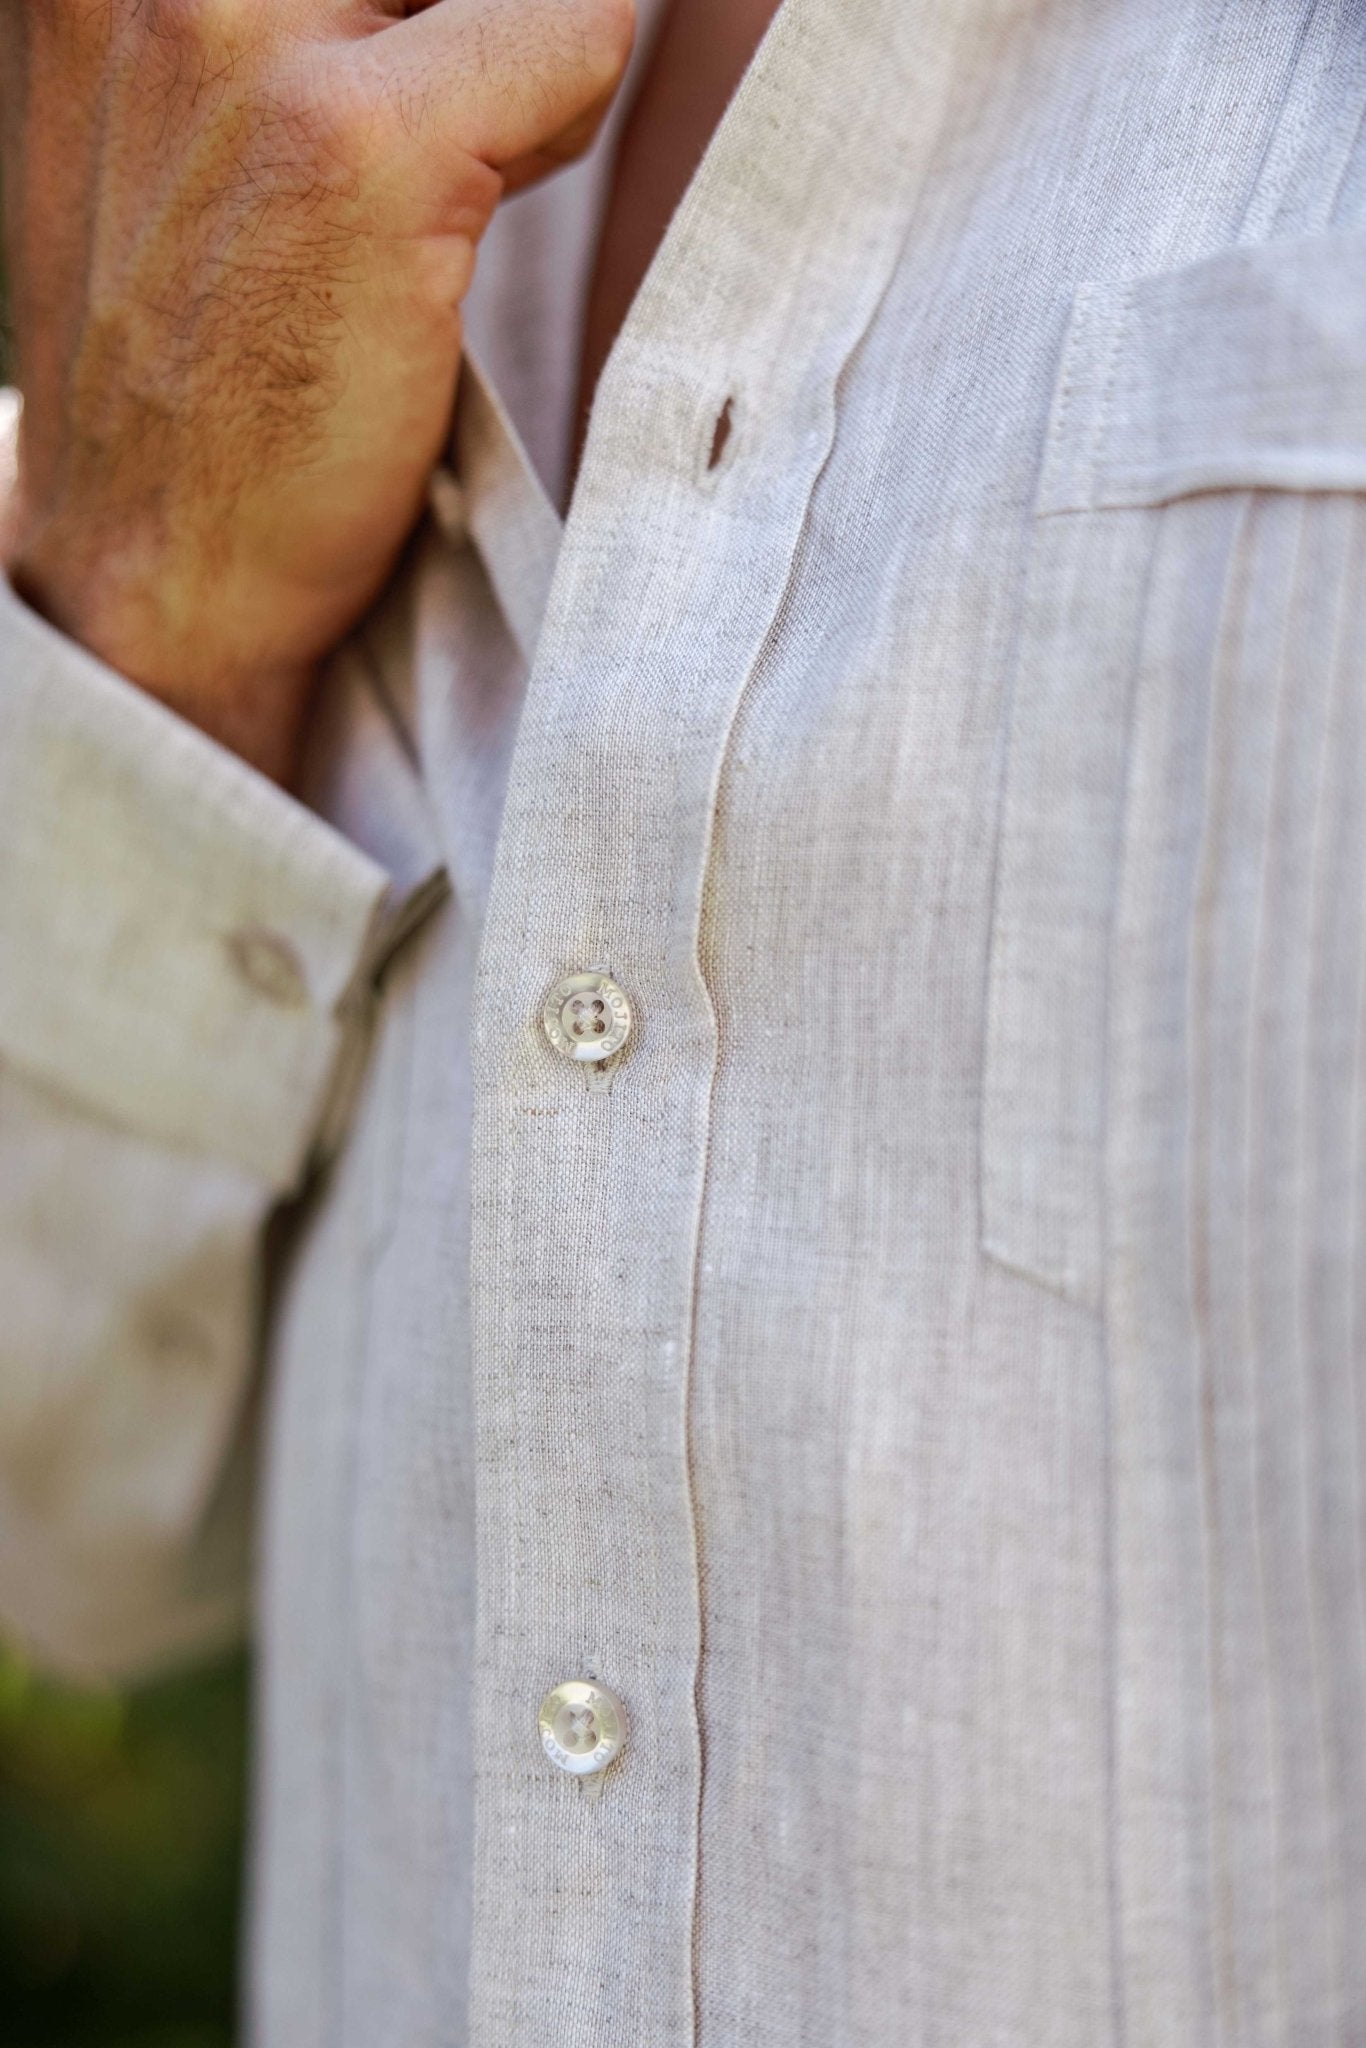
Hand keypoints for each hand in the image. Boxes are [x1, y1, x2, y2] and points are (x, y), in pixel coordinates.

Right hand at [0, 0, 631, 776]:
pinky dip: (571, 104)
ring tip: (440, 173)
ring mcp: (243, 33)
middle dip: (460, 13)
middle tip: (431, 130)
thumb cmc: (194, 362)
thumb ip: (291, 9)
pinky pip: (576, 28)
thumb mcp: (178, 106)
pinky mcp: (364, 144)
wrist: (158, 566)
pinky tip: (485, 195)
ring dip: (508, 55)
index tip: (412, 52)